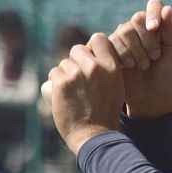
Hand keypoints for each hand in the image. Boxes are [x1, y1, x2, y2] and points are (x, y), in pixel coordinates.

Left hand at [49, 33, 124, 154]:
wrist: (94, 133)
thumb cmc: (106, 110)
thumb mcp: (117, 84)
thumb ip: (108, 66)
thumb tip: (94, 52)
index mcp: (112, 66)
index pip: (98, 38)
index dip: (92, 47)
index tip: (92, 58)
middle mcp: (94, 67)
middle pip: (77, 49)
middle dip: (76, 61)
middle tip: (79, 78)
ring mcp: (76, 74)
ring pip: (64, 63)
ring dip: (65, 73)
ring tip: (73, 90)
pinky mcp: (61, 84)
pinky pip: (54, 73)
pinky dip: (56, 82)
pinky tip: (63, 94)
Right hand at [109, 0, 171, 118]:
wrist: (151, 94)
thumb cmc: (168, 72)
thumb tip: (166, 9)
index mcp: (158, 23)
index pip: (154, 5)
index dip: (153, 13)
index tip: (154, 28)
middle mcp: (140, 27)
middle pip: (137, 18)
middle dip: (147, 40)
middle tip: (155, 56)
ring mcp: (123, 37)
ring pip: (124, 31)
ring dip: (137, 52)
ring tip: (144, 65)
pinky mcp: (110, 48)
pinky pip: (111, 43)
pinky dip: (123, 57)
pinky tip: (129, 67)